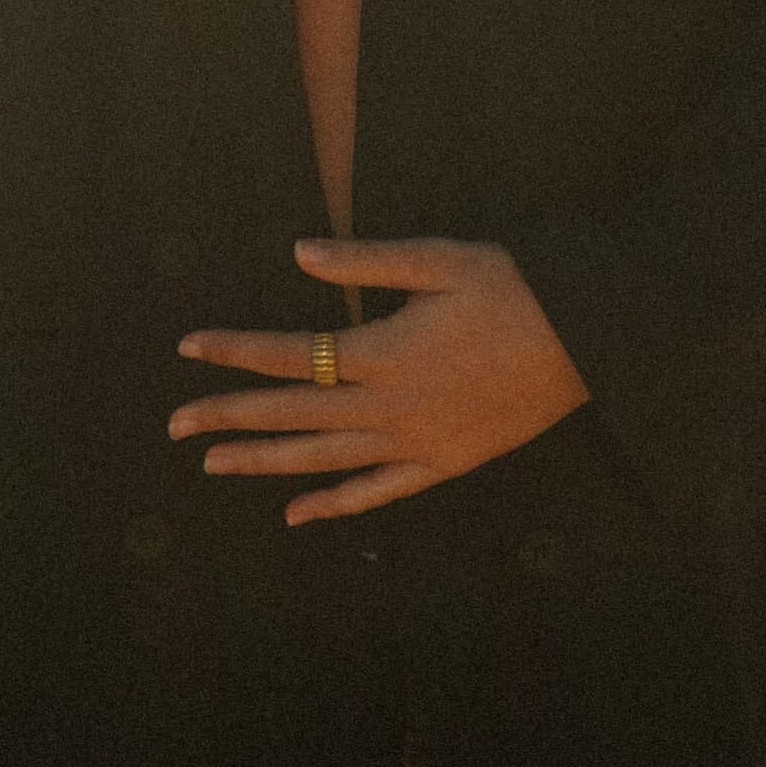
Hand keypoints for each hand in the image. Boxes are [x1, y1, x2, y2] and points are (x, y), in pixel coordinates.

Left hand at [170, 236, 589, 525]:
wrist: (590, 340)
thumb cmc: (516, 288)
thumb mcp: (440, 260)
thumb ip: (365, 261)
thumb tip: (298, 252)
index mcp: (383, 351)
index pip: (289, 353)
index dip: (235, 351)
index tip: (187, 348)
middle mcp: (389, 406)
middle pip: (293, 413)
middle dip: (229, 417)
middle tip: (175, 426)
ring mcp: (416, 443)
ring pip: (324, 459)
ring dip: (265, 462)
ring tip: (214, 466)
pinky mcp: (443, 464)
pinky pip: (378, 492)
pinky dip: (335, 505)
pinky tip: (297, 514)